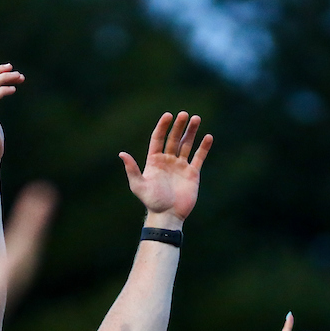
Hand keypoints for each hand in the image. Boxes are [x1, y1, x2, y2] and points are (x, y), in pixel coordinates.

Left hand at [119, 111, 212, 226]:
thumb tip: (121, 153)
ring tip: (196, 118)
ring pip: (187, 145)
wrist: (167, 216)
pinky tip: (208, 137)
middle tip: (184, 114)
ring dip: (192, 132)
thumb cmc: (152, 202)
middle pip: (174, 139)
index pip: (158, 139)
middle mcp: (168, 160)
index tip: (168, 115)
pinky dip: (203, 147)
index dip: (163, 127)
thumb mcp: (138, 185)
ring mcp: (180, 166)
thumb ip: (132, 169)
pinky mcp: (192, 173)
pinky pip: (199, 157)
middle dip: (179, 126)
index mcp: (154, 161)